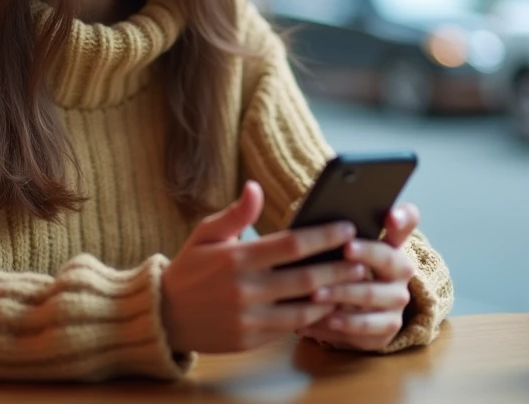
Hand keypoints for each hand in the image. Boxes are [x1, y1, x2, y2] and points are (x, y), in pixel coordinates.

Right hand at [161, 181, 368, 353]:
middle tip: (363, 259)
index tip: (347, 227)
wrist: (165, 317)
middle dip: (339, 268)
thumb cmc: (190, 268)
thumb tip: (255, 187)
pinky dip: (313, 317)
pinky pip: (291, 328)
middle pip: (306, 278)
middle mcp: (245, 289)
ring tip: (354, 283)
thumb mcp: (205, 234)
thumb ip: (235, 214)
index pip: (291, 245)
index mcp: (236, 258)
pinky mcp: (251, 340)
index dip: (323, 236)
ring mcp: (249, 318)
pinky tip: (330, 305)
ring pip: (304, 308)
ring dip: (333, 295)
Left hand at [296, 203, 419, 351]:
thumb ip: (338, 231)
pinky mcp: (387, 331)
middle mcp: (402, 273)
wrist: (357, 311)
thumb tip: (315, 219)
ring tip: (315, 294)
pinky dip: (337, 326)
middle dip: (366, 254)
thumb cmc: (343, 268)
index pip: (407, 222)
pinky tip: (314, 321)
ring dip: (342, 294)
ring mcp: (397, 303)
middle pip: (387, 260)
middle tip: (343, 249)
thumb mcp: (343, 248)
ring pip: (371, 296)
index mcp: (392, 243)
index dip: (401, 218)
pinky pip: (363, 330)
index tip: (390, 216)